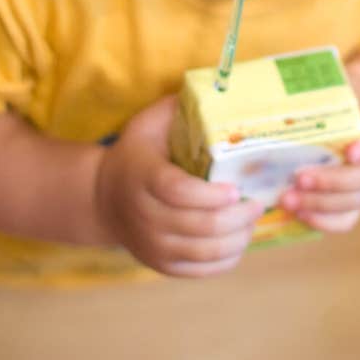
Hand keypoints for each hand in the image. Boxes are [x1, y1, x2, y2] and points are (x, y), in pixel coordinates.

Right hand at [94, 95, 263, 276]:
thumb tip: (216, 89)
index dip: (211, 195)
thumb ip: (176, 108)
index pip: (179, 191)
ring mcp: (151, 244)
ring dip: (237, 239)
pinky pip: (200, 271)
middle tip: (257, 203)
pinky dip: (226, 260)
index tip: (236, 189)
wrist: (102, 198)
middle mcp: (145, 215)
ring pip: (204, 251)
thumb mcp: (146, 124)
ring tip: (252, 222)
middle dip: (238, 217)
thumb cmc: (136, 154)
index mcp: (143, 177)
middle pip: (199, 225)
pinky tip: (238, 243)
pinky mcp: (160, 264)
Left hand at [279, 75, 359, 233]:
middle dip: (332, 181)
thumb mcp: (333, 85)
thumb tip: (270, 96)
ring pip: (355, 200)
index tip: (350, 152)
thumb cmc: (336, 97)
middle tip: (299, 178)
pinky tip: (301, 215)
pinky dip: (326, 221)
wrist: (352, 111)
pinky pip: (348, 219)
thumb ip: (314, 90)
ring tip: (289, 200)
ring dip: (322, 204)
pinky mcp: (352, 199)